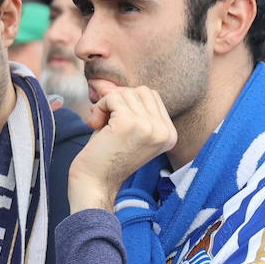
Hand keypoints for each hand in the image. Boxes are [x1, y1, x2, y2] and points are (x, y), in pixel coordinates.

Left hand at [68, 86, 177, 211]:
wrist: (94, 183)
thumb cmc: (106, 156)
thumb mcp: (124, 127)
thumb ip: (125, 103)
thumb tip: (103, 79)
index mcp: (170, 134)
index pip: (151, 97)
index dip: (128, 103)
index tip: (115, 126)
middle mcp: (165, 131)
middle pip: (141, 91)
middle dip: (118, 102)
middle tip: (106, 124)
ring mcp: (150, 127)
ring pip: (126, 92)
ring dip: (107, 105)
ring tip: (101, 127)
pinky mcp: (130, 123)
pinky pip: (112, 97)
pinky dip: (99, 107)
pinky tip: (96, 126)